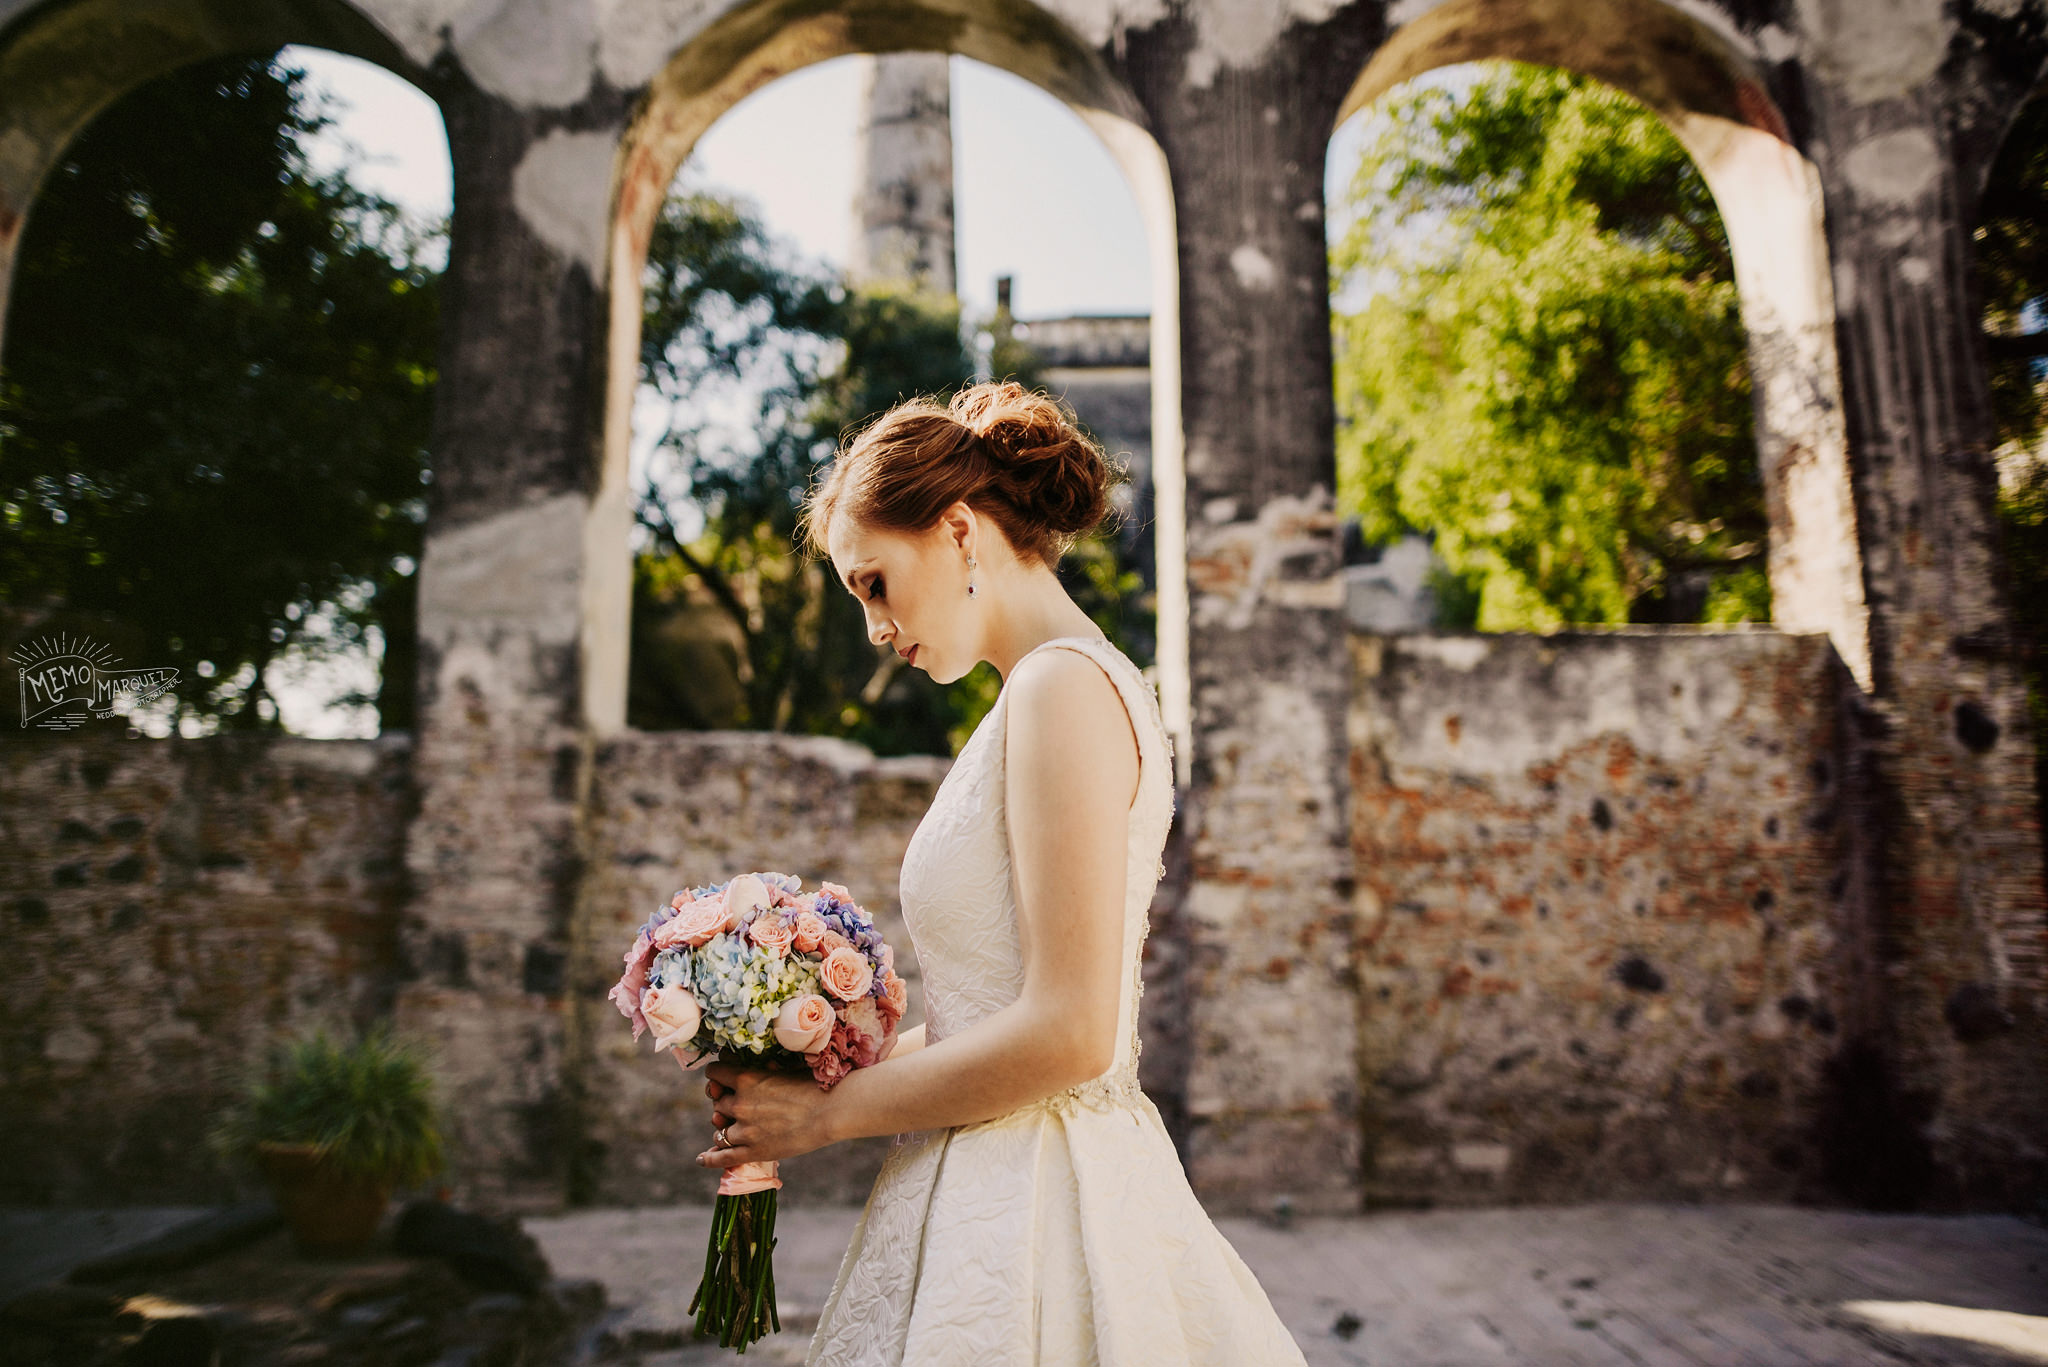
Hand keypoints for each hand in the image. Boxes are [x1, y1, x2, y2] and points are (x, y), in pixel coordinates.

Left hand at [697, 1061, 834, 1168]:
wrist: (832, 1111)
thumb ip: (759, 1069)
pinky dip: (710, 1158)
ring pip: (719, 1130)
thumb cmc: (813, 1085)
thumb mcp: (782, 1069)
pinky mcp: (753, 1152)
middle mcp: (740, 1103)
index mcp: (746, 1079)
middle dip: (724, 1102)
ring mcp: (745, 1130)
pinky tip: (702, 1158)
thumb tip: (737, 1062)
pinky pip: (723, 1157)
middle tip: (738, 1105)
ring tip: (730, 1129)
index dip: (718, 1076)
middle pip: (717, 1103)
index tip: (722, 1079)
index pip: (714, 1074)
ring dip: (723, 1127)